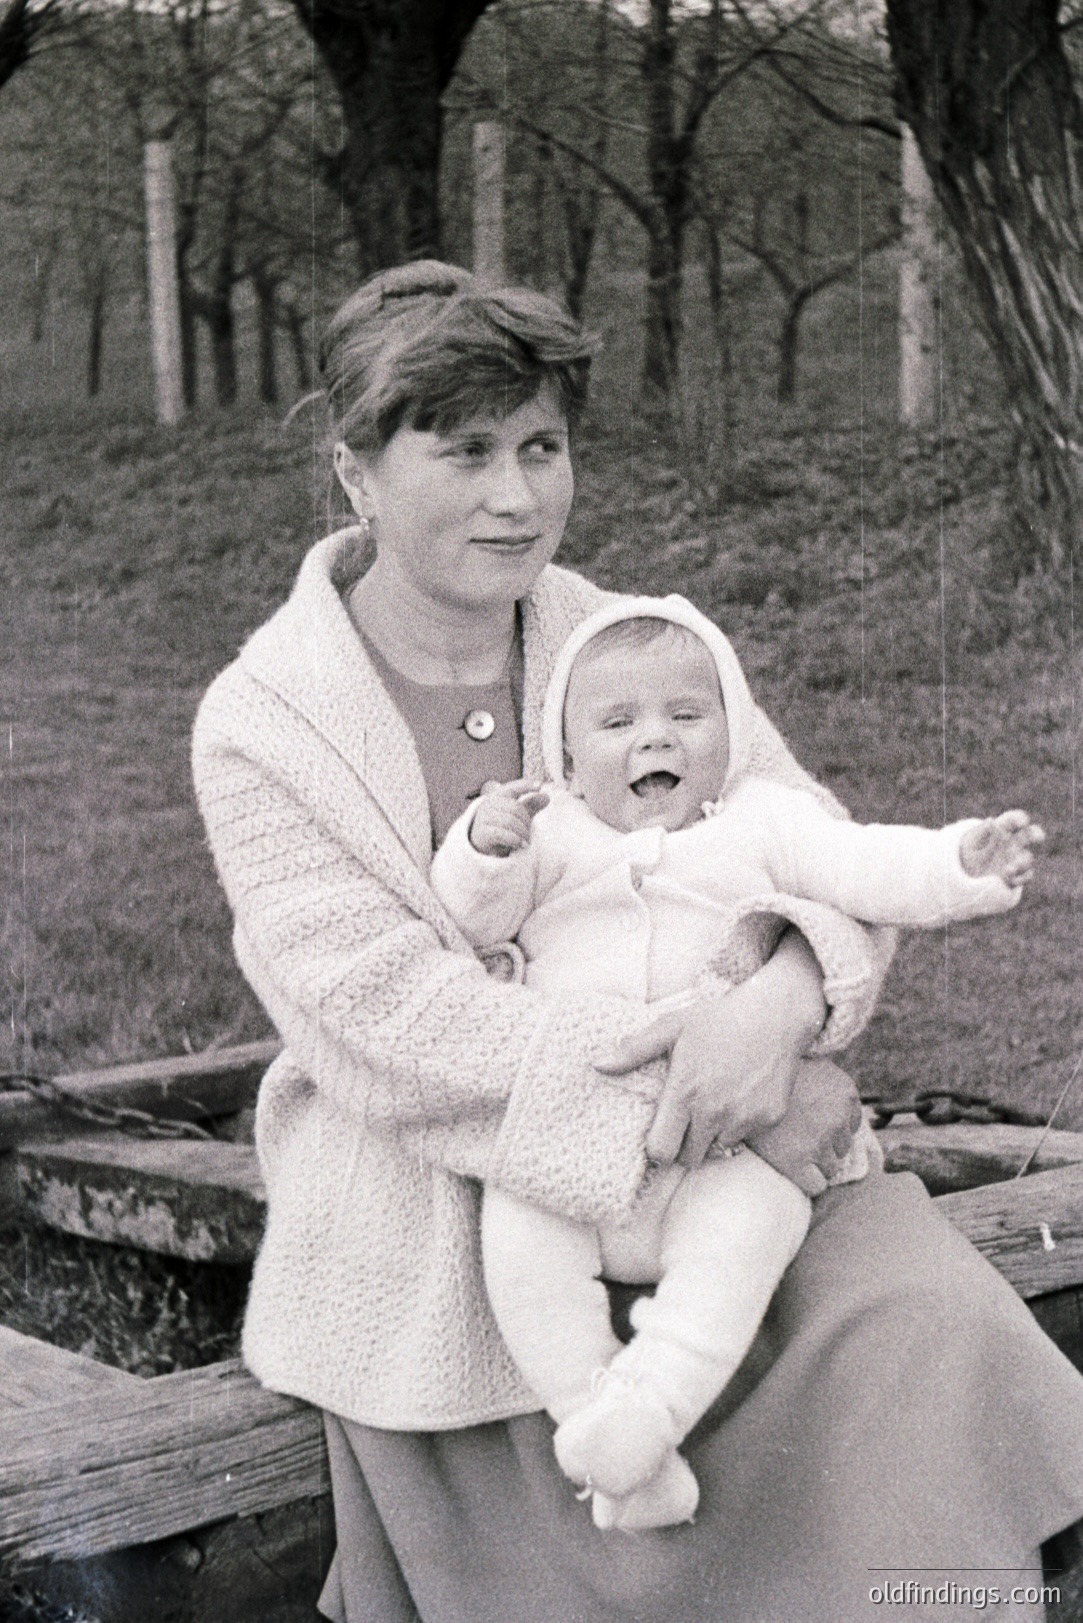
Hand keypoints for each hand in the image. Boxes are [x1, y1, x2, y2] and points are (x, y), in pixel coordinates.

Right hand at [468, 779, 548, 856]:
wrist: (481, 842)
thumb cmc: (501, 824)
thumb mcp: (517, 814)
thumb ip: (531, 805)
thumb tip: (547, 796)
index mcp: (498, 795)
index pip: (513, 788)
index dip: (526, 785)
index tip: (540, 785)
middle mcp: (489, 804)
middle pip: (515, 808)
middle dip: (526, 822)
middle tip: (529, 833)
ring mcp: (484, 818)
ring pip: (509, 822)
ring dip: (522, 833)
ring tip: (526, 841)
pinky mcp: (482, 833)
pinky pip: (501, 834)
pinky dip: (515, 840)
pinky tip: (522, 845)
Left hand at [596, 932, 826, 1169]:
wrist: (775, 1014)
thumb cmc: (718, 1019)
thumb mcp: (672, 1027)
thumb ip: (634, 1051)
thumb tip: (597, 1064)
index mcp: (684, 1093)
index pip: (660, 1151)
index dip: (658, 1148)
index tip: (661, 1134)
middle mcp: (713, 1111)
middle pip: (689, 1158)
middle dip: (684, 1145)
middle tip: (687, 1119)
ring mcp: (743, 1118)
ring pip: (718, 1149)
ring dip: (713, 1135)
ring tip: (716, 1102)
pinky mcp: (768, 1119)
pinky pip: (745, 1137)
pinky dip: (740, 1125)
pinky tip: (740, 1096)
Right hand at [747, 1060, 862, 1196]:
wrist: (734, 1083)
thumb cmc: (766, 1073)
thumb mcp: (804, 1064)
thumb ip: (824, 1081)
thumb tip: (835, 1105)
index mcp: (845, 1091)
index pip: (851, 1123)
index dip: (831, 1126)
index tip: (810, 1123)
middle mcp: (838, 1116)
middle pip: (842, 1146)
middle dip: (823, 1144)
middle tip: (797, 1135)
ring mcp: (820, 1141)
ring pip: (831, 1167)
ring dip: (814, 1162)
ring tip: (790, 1149)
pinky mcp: (798, 1161)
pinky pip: (817, 1185)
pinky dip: (807, 1181)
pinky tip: (791, 1168)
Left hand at [959, 810, 1043, 887]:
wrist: (968, 870)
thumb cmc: (973, 849)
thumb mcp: (973, 840)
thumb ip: (983, 831)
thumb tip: (990, 820)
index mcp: (1003, 829)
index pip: (1013, 820)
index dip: (1020, 819)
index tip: (1022, 822)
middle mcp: (1014, 842)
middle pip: (1030, 835)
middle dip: (1037, 834)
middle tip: (1039, 836)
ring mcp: (1017, 858)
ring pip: (1027, 858)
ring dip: (1022, 862)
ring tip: (1008, 868)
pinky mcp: (1017, 874)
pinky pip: (1026, 875)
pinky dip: (1020, 878)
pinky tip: (1009, 879)